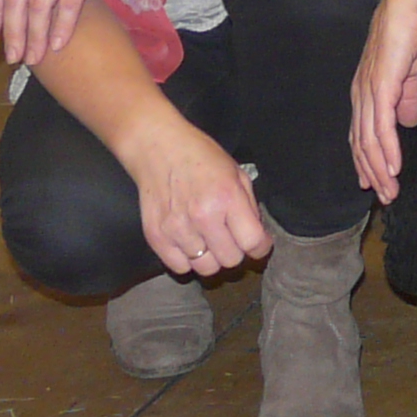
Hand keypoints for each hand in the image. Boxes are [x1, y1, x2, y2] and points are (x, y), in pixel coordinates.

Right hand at [124, 112, 270, 277]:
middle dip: (236, 251)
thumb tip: (256, 237)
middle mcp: (203, 217)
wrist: (158, 148)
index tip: (258, 244)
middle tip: (231, 238)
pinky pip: (180, 267)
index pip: (252, 242)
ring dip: (211, 257)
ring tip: (208, 239)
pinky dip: (188, 259)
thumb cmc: (201, 157)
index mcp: (227, 198)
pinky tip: (190, 242)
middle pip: (230, 260)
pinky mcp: (156, 237)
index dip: (260, 247)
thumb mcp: (236, 173)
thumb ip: (249, 207)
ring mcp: (177, 229)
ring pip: (206, 268)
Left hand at [348, 0, 416, 201]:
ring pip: (369, 142)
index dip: (368, 159)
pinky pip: (380, 128)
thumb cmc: (410, 32)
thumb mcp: (410, 73)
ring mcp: (368, 92)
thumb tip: (409, 123)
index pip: (362, 134)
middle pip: (361, 144)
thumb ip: (408, 98)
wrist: (409, 5)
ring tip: (391, 190)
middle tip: (385, 196)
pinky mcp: (380, 88)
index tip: (377, 181)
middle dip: (372, 172)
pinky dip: (386, 151)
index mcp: (366, 91)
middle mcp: (361, 95)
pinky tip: (393, 168)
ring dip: (380, 169)